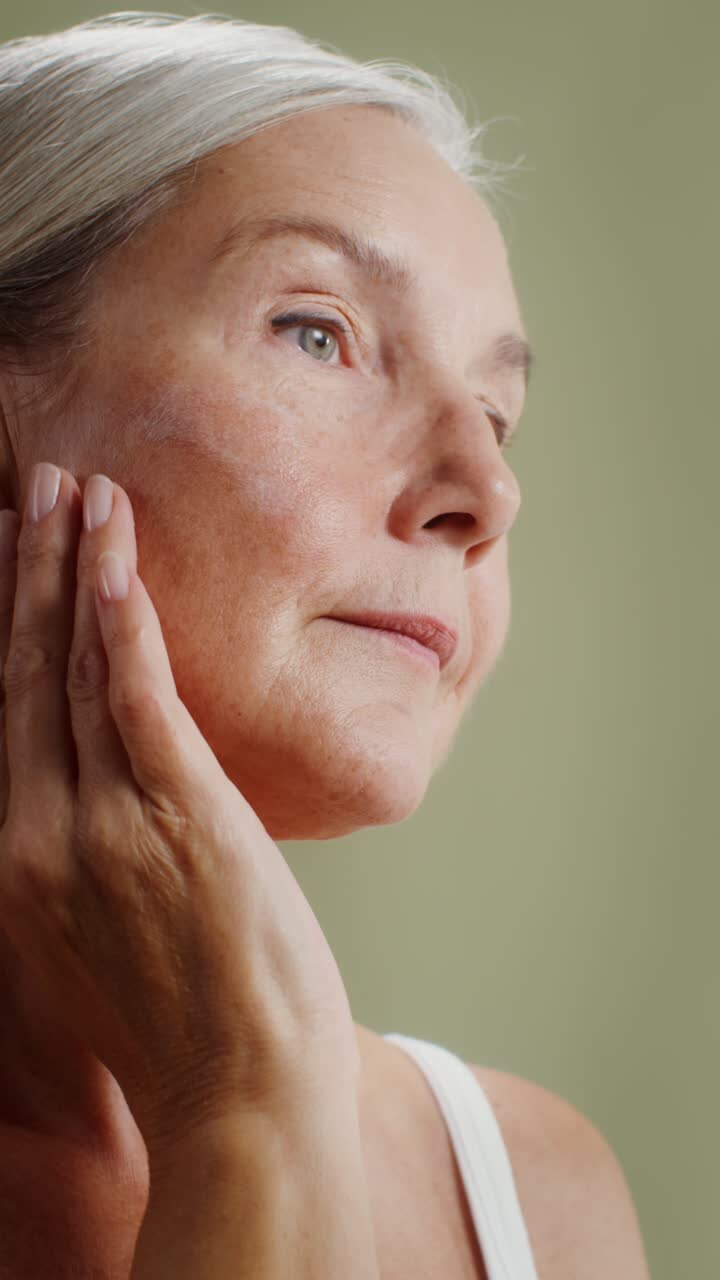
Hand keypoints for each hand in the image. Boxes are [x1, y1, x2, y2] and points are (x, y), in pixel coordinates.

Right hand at [0, 463, 357, 1164]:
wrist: (239, 1101)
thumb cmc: (180, 1030)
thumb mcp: (96, 949)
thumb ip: (77, 870)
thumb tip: (93, 807)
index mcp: (15, 866)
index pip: (2, 714)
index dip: (1, 626)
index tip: (4, 559)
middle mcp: (36, 836)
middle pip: (23, 673)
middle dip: (23, 571)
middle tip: (31, 487)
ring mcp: (101, 824)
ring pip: (75, 669)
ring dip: (71, 570)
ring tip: (74, 491)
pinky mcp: (176, 817)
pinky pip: (135, 697)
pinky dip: (119, 621)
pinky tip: (112, 558)